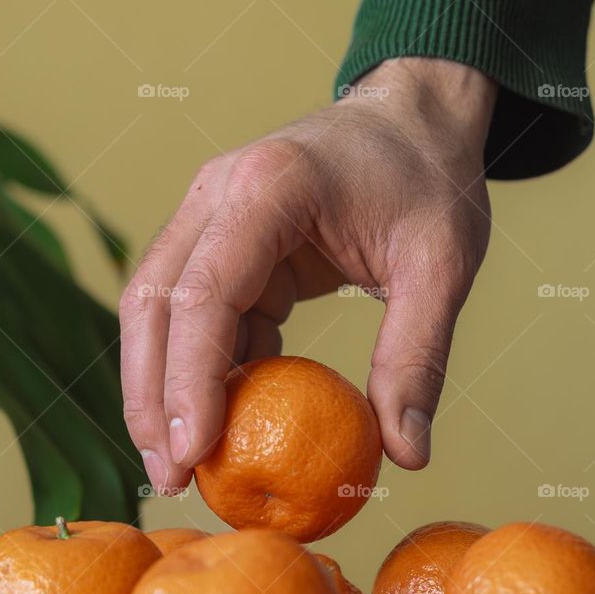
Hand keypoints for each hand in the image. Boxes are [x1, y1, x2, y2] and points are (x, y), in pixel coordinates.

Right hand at [120, 56, 496, 495]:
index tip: (192, 454)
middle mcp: (218, 193)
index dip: (190, 380)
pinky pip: (193, 313)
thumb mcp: (443, 266)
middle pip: (153, 303)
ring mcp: (209, 213)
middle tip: (171, 477)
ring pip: (155, 309)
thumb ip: (418, 358)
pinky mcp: (220, 241)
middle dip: (151, 396)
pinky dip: (196, 369)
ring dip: (158, 388)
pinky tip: (216, 424)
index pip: (205, 292)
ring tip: (178, 465)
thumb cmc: (430, 179)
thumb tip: (406, 456)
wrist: (414, 117)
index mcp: (270, 187)